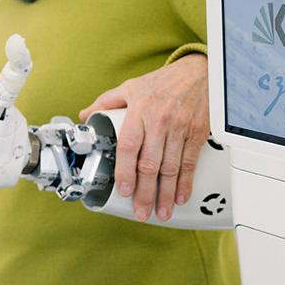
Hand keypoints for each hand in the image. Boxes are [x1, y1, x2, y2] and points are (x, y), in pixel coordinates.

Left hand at [86, 54, 209, 222]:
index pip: (129, 145)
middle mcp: (160, 121)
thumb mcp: (130, 87)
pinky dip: (185, 182)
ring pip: (171, 168)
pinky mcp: (197, 133)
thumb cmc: (163, 81)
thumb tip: (85, 116)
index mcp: (139, 110)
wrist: (198, 72)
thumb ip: (106, 103)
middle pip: (150, 163)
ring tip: (160, 212)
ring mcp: (180, 128)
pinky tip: (179, 196)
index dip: (125, 170)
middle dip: (146, 192)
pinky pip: (189, 162)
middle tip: (142, 211)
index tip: (124, 190)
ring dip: (165, 194)